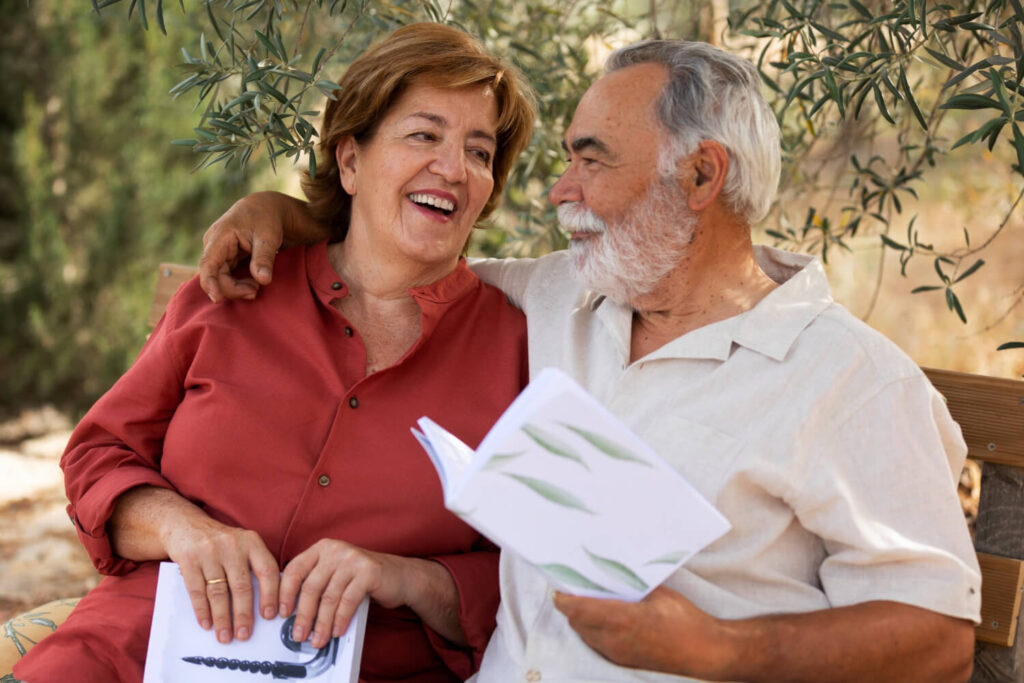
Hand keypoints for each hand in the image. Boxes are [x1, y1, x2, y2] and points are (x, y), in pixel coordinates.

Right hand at [161, 514, 280, 644]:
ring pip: (218, 592)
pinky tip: (206, 624)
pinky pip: (197, 590)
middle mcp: (232, 545)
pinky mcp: (189, 558)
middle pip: (242, 586)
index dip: (270, 595)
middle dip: (244, 615)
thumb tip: (269, 603)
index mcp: (251, 542)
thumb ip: (255, 566)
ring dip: (222, 618)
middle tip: (245, 635)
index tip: (270, 616)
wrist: (186, 524)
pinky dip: (202, 610)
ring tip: (225, 636)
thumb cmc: (221, 542)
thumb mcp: (242, 545)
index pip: (267, 571)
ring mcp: (209, 551)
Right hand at [199, 192, 284, 302]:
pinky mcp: (226, 257)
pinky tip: (253, 284)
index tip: (217, 299)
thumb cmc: (267, 218)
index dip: (210, 283)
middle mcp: (214, 245)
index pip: (208, 264)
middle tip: (255, 291)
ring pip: (221, 278)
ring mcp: (219, 252)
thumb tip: (263, 280)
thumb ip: (264, 258)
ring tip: (257, 287)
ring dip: (237, 287)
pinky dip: (238, 284)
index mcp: (220, 237)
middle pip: (215, 276)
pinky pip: (226, 276)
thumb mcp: (268, 237)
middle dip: (233, 288)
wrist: (267, 208)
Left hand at [280, 539, 410, 648]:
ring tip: (318, 639)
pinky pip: (348, 601)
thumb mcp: (335, 574)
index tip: (280, 614)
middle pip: (310, 587)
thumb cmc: (362, 578)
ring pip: (329, 597)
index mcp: (322, 548)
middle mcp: (335, 550)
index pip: (295, 569)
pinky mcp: (369, 571)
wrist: (400, 576)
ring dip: (321, 623)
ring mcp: (353, 559)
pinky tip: (336, 631)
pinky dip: (340, 619)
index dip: (285, 593)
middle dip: (303, 616)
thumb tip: (292, 613)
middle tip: (298, 634)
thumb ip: (316, 583)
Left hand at [553, 586, 733, 677]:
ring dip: (580, 620)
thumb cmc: (685, 619)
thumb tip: (613, 575)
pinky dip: (592, 631)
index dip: (564, 598)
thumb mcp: (658, 594)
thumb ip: (631, 587)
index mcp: (622, 619)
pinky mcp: (624, 661)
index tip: (557, 586)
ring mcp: (618, 654)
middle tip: (572, 588)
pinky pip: (597, 645)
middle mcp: (614, 640)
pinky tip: (601, 619)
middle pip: (577, 623)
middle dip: (570, 607)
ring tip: (585, 601)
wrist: (705, 651)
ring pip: (586, 636)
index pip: (579, 609)